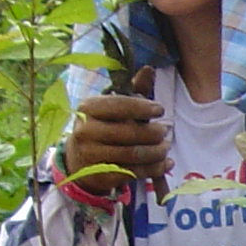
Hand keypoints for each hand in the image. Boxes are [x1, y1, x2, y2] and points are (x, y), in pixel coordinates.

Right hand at [63, 65, 168, 187]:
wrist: (79, 162)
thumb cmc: (102, 128)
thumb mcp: (113, 107)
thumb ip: (134, 90)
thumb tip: (149, 69)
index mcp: (87, 108)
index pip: (119, 106)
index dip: (143, 108)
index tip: (161, 109)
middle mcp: (85, 132)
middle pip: (130, 133)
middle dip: (154, 133)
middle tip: (165, 131)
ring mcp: (92, 156)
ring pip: (135, 155)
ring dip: (158, 152)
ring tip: (166, 147)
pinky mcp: (102, 176)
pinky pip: (135, 172)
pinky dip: (156, 168)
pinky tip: (166, 163)